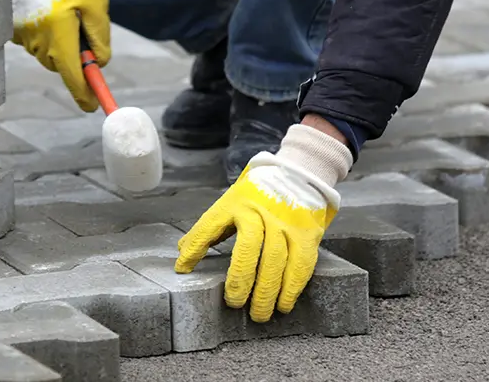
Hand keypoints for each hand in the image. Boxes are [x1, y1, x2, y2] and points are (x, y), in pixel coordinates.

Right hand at [0, 0, 111, 111]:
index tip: (92, 106)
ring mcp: (23, 37)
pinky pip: (37, 43)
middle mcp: (39, 40)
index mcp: (60, 33)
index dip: (84, 93)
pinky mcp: (14, 31)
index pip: (73, 74)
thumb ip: (99, 35)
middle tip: (81, 29)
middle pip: (62, 66)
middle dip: (74, 57)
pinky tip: (48, 12)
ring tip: (63, 12)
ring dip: (61, 43)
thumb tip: (100, 63)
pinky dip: (47, 34)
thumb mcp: (94, 1)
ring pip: (50, 55)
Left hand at [174, 123, 353, 321]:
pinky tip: (284, 304)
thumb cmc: (258, 194)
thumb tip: (182, 251)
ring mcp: (285, 222)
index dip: (194, 249)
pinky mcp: (306, 232)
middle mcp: (260, 211)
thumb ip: (210, 227)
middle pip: (248, 248)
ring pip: (276, 260)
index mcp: (235, 203)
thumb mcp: (231, 202)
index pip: (210, 226)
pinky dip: (292, 288)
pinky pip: (300, 264)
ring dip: (267, 292)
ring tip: (259, 313)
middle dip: (240, 280)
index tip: (183, 270)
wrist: (299, 174)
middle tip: (234, 304)